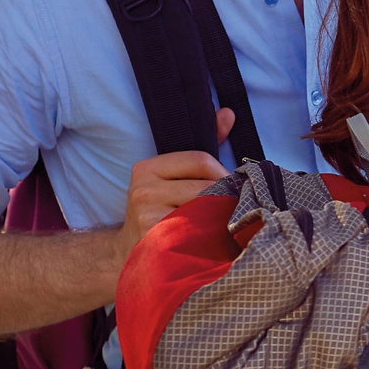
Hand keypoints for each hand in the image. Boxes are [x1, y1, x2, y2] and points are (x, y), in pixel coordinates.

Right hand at [115, 108, 234, 260]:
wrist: (132, 255)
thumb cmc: (163, 211)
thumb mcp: (177, 177)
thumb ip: (205, 146)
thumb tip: (228, 113)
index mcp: (146, 168)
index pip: (201, 160)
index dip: (222, 174)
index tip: (230, 189)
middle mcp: (142, 190)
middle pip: (206, 186)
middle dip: (226, 197)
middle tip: (235, 210)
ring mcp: (146, 217)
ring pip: (205, 210)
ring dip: (222, 218)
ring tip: (225, 225)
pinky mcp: (156, 241)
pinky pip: (199, 233)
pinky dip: (213, 236)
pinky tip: (214, 241)